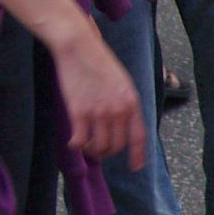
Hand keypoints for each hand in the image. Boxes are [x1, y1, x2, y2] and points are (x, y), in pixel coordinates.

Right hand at [52, 21, 144, 167]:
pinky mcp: (79, 112)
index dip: (138, 155)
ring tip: (87, 146)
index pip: (139, 137)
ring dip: (92, 151)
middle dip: (108, 151)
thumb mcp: (122, 82)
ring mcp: (99, 113)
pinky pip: (80, 140)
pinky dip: (77, 145)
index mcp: (132, 103)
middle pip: (116, 146)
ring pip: (99, 147)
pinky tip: (74, 142)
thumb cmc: (99, 62)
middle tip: (99, 149)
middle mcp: (118, 111)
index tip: (135, 167)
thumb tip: (123, 126)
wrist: (78, 47)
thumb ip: (125, 104)